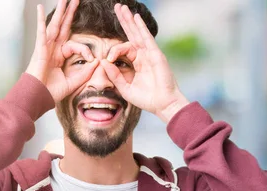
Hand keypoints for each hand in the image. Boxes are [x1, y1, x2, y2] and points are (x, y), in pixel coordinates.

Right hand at [25, 0, 97, 101]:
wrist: (37, 97)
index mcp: (59, 56)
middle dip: (69, 13)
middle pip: (63, 27)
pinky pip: (41, 31)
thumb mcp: (73, 82)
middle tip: (75, 0)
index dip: (85, 50)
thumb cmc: (50, 92)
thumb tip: (97, 61)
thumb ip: (85, 72)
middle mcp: (52, 49)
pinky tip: (40, 7)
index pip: (75, 45)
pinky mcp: (40, 49)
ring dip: (59, 12)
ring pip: (54, 25)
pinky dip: (41, 19)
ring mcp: (45, 47)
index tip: (92, 59)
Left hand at [101, 4, 189, 122]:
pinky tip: (135, 17)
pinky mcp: (156, 55)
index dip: (113, 51)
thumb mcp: (125, 88)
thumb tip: (103, 61)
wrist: (163, 104)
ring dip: (130, 20)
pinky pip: (147, 38)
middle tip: (116, 7)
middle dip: (123, 21)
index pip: (123, 49)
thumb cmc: (147, 99)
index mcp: (136, 63)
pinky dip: (141, 27)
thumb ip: (114, 75)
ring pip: (138, 33)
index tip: (107, 59)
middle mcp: (143, 56)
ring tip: (122, 8)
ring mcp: (150, 54)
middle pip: (131, 35)